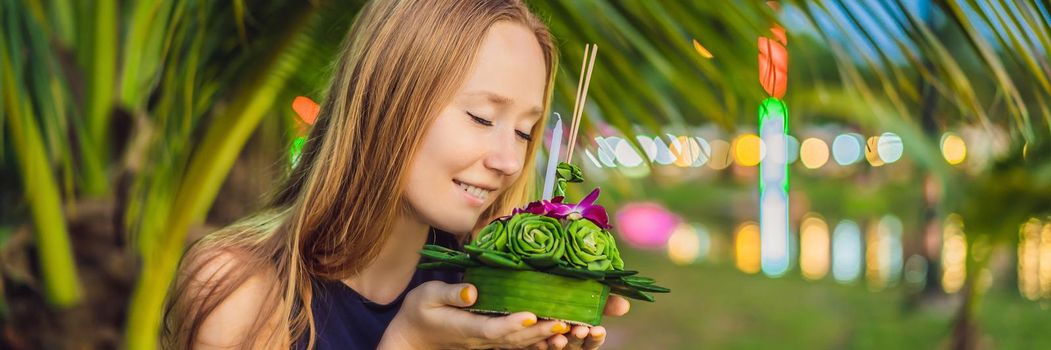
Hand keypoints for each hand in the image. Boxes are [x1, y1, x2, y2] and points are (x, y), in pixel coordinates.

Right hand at [379, 281, 572, 349]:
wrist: (411, 339)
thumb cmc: (418, 312)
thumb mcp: (427, 296)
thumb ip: (450, 294)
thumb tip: (471, 292)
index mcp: (464, 326)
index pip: (491, 328)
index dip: (512, 324)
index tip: (532, 316)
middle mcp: (478, 339)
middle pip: (512, 339)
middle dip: (539, 332)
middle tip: (564, 322)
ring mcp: (484, 344)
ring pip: (516, 345)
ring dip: (542, 338)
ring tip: (566, 329)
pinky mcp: (487, 342)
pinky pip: (514, 345)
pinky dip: (534, 342)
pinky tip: (552, 336)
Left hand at [529, 295, 630, 349]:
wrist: (532, 293)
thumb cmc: (562, 298)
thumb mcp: (584, 298)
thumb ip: (604, 303)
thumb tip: (625, 306)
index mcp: (580, 331)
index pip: (591, 339)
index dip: (595, 337)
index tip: (598, 330)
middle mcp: (565, 339)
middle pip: (574, 344)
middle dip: (577, 338)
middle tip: (579, 331)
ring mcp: (547, 341)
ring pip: (554, 346)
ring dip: (557, 343)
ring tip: (559, 338)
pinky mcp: (529, 341)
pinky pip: (531, 345)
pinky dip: (537, 343)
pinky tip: (538, 337)